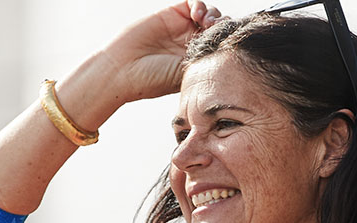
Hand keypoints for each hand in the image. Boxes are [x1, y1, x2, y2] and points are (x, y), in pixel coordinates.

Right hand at [103, 1, 224, 102]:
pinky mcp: (171, 14)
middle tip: (219, 33)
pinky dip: (199, 5)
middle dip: (224, 27)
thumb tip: (232, 50)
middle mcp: (192, 43)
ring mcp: (182, 28)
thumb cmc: (153, 80)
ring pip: (209, 13)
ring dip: (213, 15)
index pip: (223, 45)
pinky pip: (193, 2)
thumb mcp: (188, 74)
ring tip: (206, 23)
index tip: (230, 44)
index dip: (229, 41)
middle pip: (219, 27)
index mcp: (199, 60)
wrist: (123, 70)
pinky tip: (197, 15)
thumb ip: (207, 60)